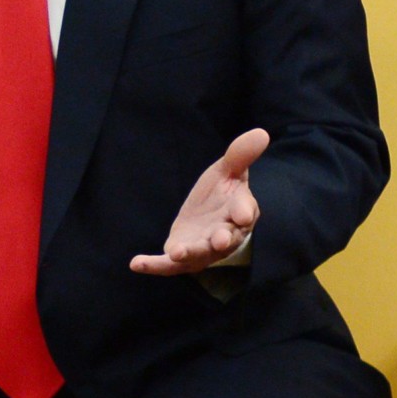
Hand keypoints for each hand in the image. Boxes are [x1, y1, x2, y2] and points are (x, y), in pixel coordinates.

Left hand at [130, 128, 267, 276]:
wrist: (209, 214)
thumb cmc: (224, 192)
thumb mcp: (228, 170)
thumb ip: (240, 155)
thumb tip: (261, 132)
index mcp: (240, 211)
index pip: (245, 211)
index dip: (244, 212)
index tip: (243, 214)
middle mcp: (225, 234)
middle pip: (226, 239)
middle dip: (222, 240)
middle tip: (219, 241)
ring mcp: (204, 247)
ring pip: (199, 255)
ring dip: (189, 254)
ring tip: (176, 252)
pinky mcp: (183, 254)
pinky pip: (169, 265)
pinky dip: (154, 266)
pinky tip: (135, 263)